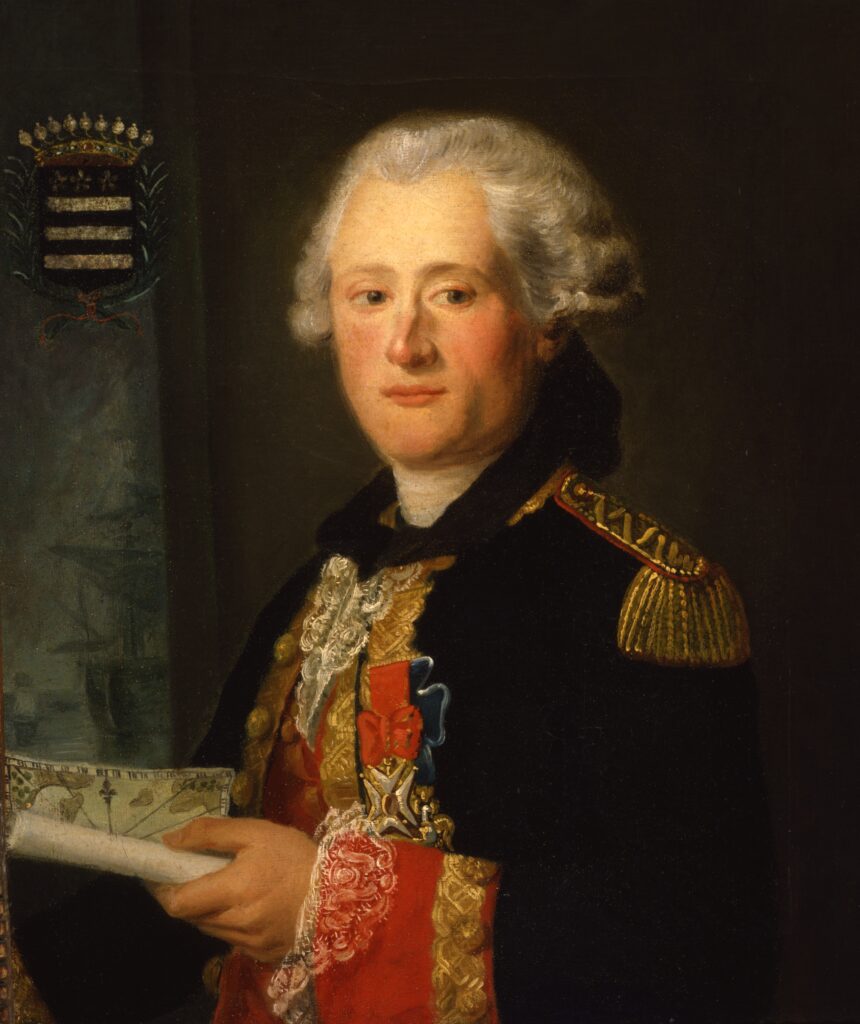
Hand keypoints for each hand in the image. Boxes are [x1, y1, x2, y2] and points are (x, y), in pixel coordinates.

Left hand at [151, 817, 317, 962]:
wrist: (341, 890)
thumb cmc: (296, 855)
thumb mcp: (256, 831)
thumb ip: (210, 833)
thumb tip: (169, 840)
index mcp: (233, 890)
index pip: (177, 902)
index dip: (161, 889)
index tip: (158, 873)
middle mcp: (236, 923)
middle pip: (190, 916)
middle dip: (184, 895)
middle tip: (193, 872)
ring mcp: (248, 942)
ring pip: (208, 928)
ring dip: (205, 909)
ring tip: (222, 885)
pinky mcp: (260, 952)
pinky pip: (229, 938)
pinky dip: (226, 921)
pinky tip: (244, 903)